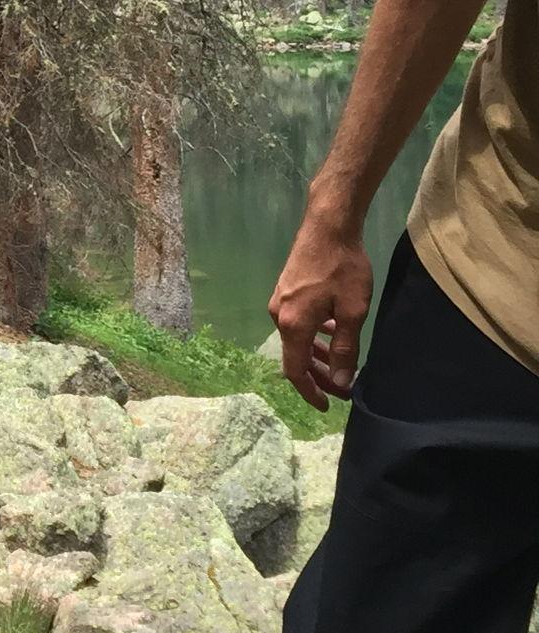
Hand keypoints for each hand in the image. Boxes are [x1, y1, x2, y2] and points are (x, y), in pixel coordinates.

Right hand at [269, 208, 373, 411]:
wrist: (327, 226)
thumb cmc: (343, 268)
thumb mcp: (353, 312)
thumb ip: (346, 350)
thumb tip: (342, 383)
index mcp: (293, 325)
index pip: (295, 369)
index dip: (310, 391)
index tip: (327, 406)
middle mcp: (279, 316)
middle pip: (295, 356)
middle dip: (318, 376)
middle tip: (343, 389)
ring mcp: (280, 302)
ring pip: (298, 339)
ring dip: (318, 355)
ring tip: (342, 365)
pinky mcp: (287, 291)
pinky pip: (298, 324)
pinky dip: (314, 336)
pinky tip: (333, 333)